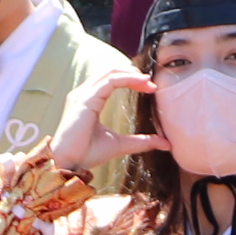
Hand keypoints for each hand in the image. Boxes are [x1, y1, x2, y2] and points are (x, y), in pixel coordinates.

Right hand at [46, 60, 162, 175]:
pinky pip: (109, 82)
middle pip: (111, 71)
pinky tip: (141, 83)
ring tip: (149, 82)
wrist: (68, 163)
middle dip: (132, 73)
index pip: (111, 79)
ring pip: (110, 72)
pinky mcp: (85, 100)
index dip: (131, 79)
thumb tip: (166, 143)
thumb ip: (142, 141)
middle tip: (151, 82)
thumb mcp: (121, 144)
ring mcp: (82, 95)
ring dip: (132, 74)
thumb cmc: (87, 153)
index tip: (150, 87)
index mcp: (88, 100)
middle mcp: (83, 93)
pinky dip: (127, 79)